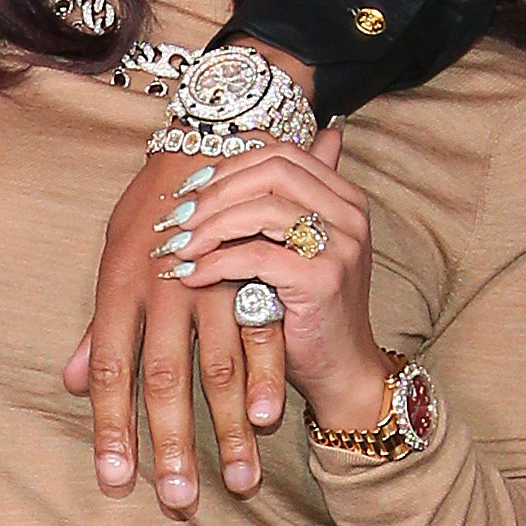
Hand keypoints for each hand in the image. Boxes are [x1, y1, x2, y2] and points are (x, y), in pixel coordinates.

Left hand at [66, 141, 292, 516]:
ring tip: (238, 483)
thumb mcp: (116, 259)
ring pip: (217, 365)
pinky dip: (266, 376)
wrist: (212, 132)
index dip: (111, 430)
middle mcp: (162, 285)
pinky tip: (269, 419)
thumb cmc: (155, 204)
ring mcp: (213, 276)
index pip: (111, 372)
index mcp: (118, 287)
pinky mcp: (260, 265)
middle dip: (170, 447)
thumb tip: (75, 383)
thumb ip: (99, 329)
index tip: (115, 484)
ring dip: (227, 430)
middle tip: (176, 503)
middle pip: (161, 379)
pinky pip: (263, 329)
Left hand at [149, 126, 388, 440]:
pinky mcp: (322, 280)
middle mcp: (349, 214)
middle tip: (177, 215)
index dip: (229, 165)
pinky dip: (217, 262)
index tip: (190, 188)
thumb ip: (283, 207)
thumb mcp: (296, 250)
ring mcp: (340, 245)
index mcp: (344, 198)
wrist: (339, 372)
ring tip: (178, 246)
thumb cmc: (308, 312)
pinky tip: (192, 275)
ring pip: (262, 208)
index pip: (281, 154)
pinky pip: (257, 255)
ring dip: (210, 225)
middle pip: (272, 171)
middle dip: (215, 191)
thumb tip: (261, 165)